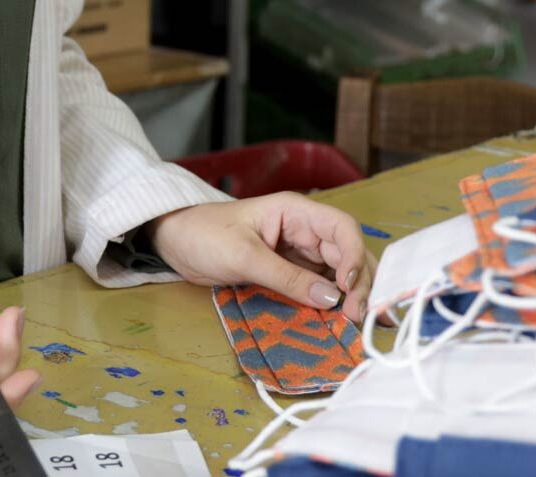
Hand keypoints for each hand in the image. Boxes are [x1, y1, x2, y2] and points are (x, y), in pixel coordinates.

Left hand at [146, 194, 376, 322]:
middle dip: (360, 283)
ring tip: (360, 324)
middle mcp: (304, 230)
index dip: (354, 256)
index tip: (350, 290)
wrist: (175, 242)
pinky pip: (321, 286)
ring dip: (354, 295)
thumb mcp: (243, 255)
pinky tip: (344, 321)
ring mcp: (299, 253)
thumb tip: (332, 299)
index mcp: (295, 212)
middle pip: (347, 253)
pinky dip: (336, 302)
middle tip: (358, 318)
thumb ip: (286, 277)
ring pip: (340, 272)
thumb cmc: (204, 235)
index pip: (341, 228)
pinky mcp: (290, 273)